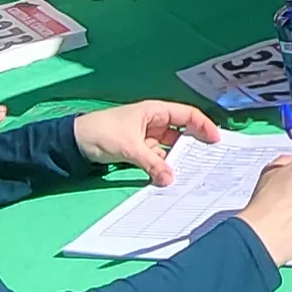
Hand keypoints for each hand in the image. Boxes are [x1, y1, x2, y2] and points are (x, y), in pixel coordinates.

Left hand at [71, 100, 222, 178]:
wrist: (75, 142)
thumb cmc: (102, 132)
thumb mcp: (130, 147)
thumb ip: (152, 163)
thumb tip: (170, 180)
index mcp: (154, 111)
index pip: (186, 115)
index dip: (203, 126)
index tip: (216, 141)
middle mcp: (154, 122)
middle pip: (182, 132)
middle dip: (196, 145)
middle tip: (211, 160)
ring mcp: (148, 137)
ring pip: (171, 147)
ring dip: (181, 158)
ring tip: (196, 172)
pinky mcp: (140, 150)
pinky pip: (160, 158)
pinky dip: (167, 166)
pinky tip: (174, 177)